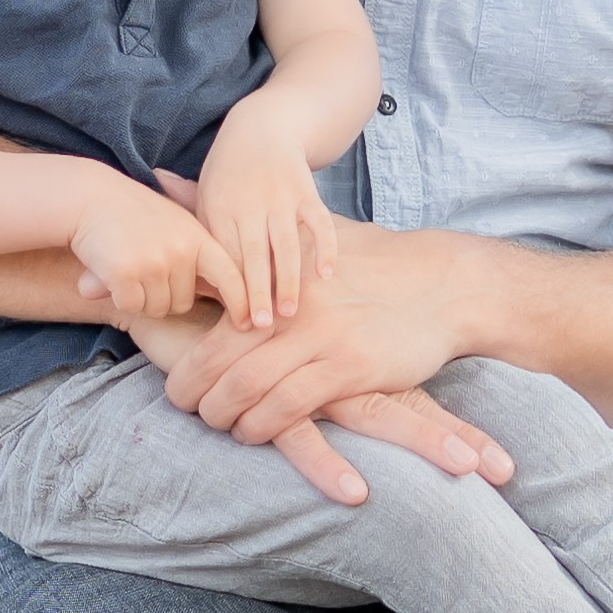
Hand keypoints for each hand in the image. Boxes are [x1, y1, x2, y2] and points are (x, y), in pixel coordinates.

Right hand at [69, 171, 250, 325]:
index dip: (241, 303)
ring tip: (130, 268)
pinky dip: (121, 298)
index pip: (230, 277)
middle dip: (165, 296)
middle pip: (183, 302)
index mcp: (198, 237)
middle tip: (146, 270)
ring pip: (157, 308)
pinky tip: (113, 273)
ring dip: (142, 298)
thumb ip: (197, 255)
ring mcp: (154, 262)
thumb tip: (227, 295)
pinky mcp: (126, 273)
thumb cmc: (135, 213)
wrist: (91, 198)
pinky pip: (132, 306)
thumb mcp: (176, 224)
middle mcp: (180, 250)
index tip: (249, 325)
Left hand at [160, 222, 515, 477]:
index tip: (175, 379)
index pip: (213, 320)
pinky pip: (290, 405)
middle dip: (193, 391)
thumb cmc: (375, 263)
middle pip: (219, 358)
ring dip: (224, 415)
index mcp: (281, 276)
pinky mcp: (351, 366)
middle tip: (185, 407)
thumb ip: (245, 231)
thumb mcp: (311, 237)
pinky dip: (264, 424)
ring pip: (248, 386)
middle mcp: (294, 305)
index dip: (185, 357)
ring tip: (218, 422)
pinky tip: (256, 431)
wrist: (444, 284)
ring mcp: (322, 337)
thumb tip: (168, 181)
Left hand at [193, 99, 336, 329]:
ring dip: (289, 280)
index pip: (226, 257)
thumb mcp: (203, 196)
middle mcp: (250, 203)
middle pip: (254, 255)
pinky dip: (325, 248)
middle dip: (257, 292)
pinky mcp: (307, 191)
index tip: (233, 322)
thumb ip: (196, 239)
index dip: (231, 289)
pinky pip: (320, 223)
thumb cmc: (228, 173)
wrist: (263, 128)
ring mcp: (280, 197)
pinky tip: (326, 275)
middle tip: (259, 327)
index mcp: (219, 209)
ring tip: (289, 313)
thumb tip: (176, 272)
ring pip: (287, 244)